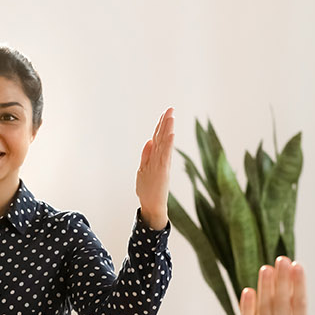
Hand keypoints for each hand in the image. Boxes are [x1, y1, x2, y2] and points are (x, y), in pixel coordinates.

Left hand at [135, 107, 175, 229]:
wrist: (153, 206)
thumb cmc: (149, 190)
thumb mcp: (143, 170)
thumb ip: (146, 155)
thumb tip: (149, 140)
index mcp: (156, 158)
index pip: (159, 138)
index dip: (161, 125)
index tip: (165, 113)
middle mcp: (160, 160)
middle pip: (163, 138)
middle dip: (166, 123)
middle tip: (171, 108)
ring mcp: (162, 165)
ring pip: (165, 144)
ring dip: (168, 130)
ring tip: (171, 117)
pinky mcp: (163, 171)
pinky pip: (166, 155)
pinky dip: (169, 145)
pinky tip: (171, 135)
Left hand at [237, 257, 314, 314]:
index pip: (300, 305)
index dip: (298, 283)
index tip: (297, 265)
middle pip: (281, 302)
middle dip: (282, 279)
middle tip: (281, 259)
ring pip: (264, 309)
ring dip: (265, 287)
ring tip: (266, 268)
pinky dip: (247, 307)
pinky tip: (248, 291)